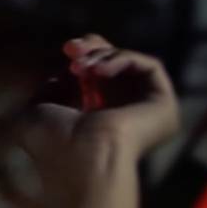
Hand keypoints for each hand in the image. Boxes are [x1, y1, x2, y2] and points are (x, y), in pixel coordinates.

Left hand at [19, 35, 180, 190]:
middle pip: (119, 64)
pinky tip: (98, 71)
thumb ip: (54, 88)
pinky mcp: (165, 105)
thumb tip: (63, 73)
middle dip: (94, 48)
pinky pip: (150, 67)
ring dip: (102, 55)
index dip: (86, 54)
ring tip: (80, 67)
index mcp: (101, 120)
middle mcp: (128, 116)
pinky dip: (122, 59)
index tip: (68, 49)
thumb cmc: (55, 141)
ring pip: (132, 64)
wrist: (80, 159)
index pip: (103, 76)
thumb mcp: (42, 107)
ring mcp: (148, 112)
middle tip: (72, 49)